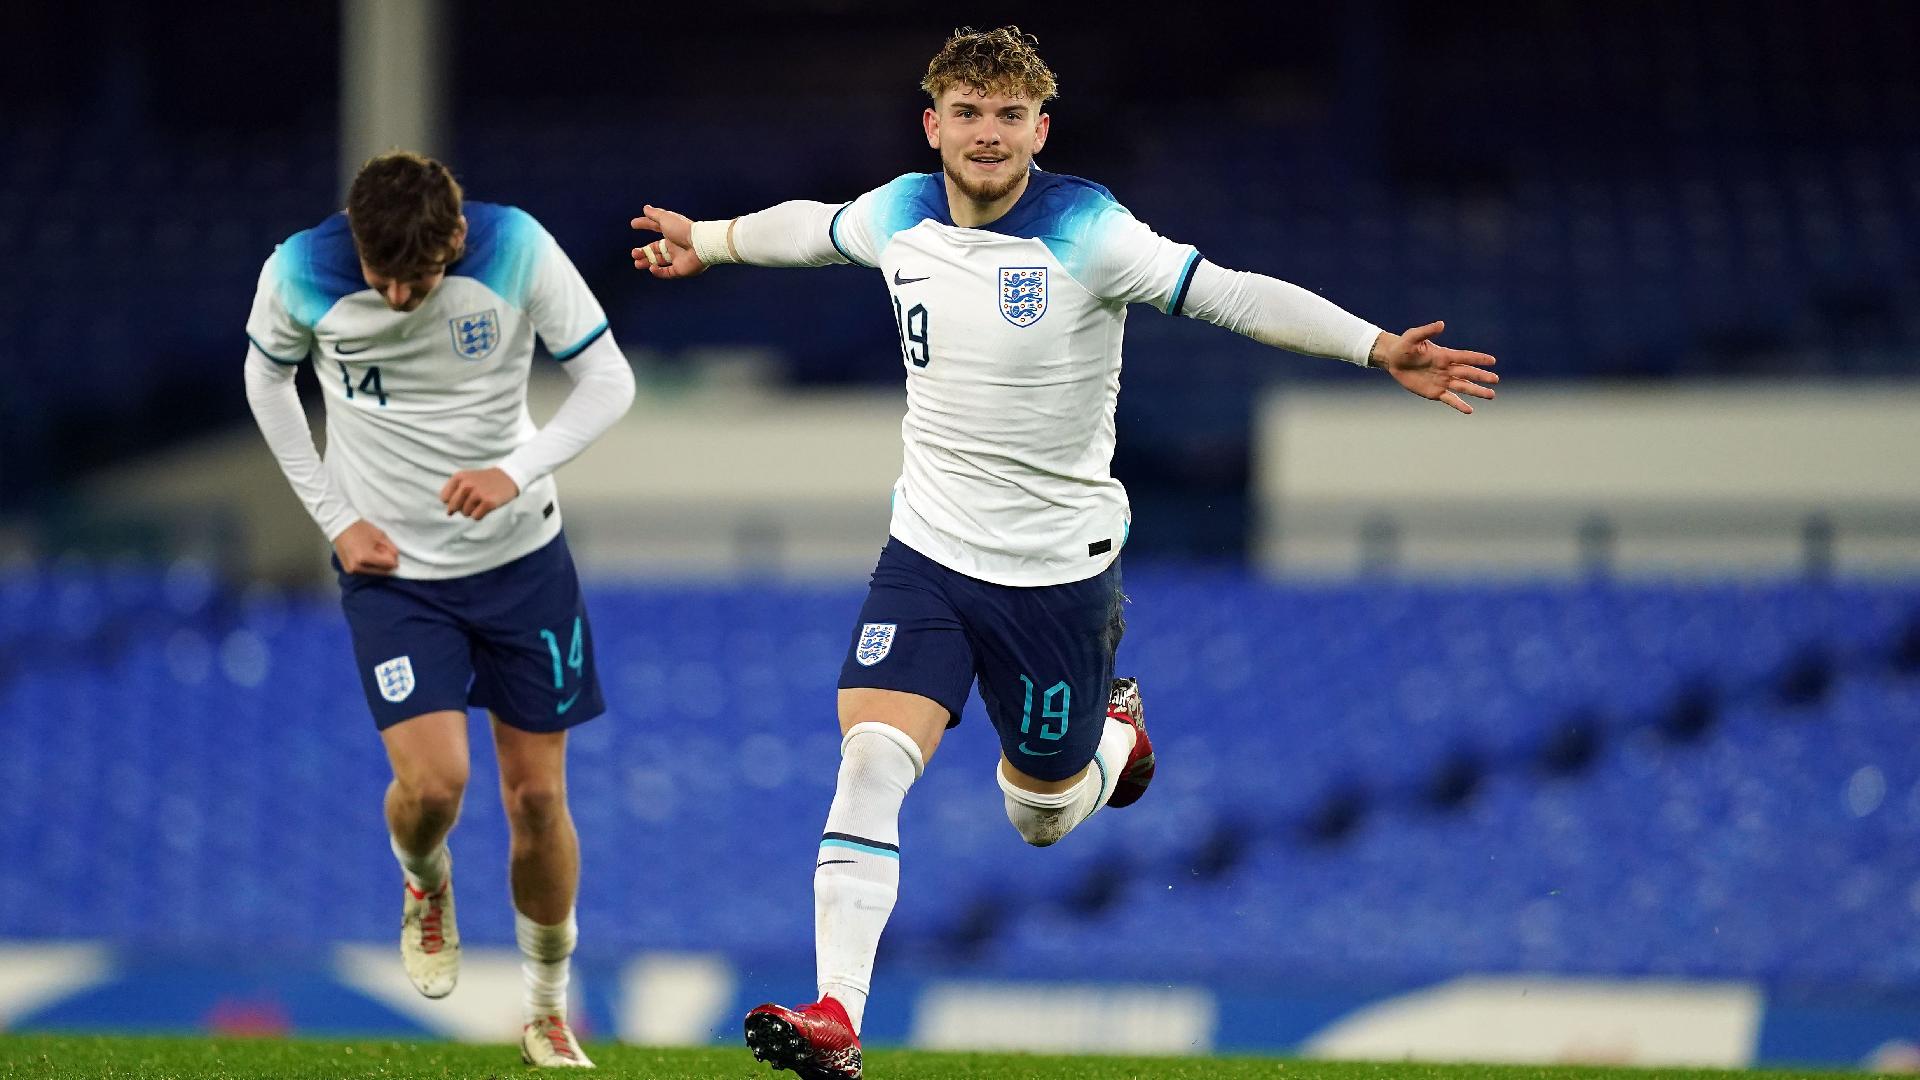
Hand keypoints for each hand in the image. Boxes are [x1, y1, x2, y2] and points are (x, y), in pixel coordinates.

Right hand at [333, 519, 399, 574]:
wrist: (341, 526)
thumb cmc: (360, 529)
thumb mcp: (380, 535)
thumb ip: (391, 549)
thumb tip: (396, 560)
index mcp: (366, 557)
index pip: (389, 564)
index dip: (393, 558)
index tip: (389, 550)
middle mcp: (358, 567)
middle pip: (383, 571)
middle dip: (386, 563)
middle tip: (380, 550)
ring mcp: (352, 570)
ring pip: (375, 573)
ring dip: (378, 565)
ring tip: (371, 551)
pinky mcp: (349, 571)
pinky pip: (365, 571)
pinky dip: (369, 566)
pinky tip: (365, 555)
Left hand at [440, 467, 518, 520]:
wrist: (507, 477)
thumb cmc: (483, 481)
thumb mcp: (466, 479)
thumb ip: (453, 493)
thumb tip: (449, 513)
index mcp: (459, 477)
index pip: (444, 498)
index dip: (452, 501)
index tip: (462, 497)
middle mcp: (467, 484)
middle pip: (453, 507)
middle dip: (461, 508)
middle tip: (472, 501)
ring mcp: (478, 493)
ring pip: (465, 513)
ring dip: (472, 511)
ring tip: (481, 501)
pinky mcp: (489, 502)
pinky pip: (476, 517)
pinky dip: (480, 515)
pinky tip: (486, 507)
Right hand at [629, 205, 707, 278]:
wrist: (699, 245)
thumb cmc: (683, 229)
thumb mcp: (665, 219)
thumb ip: (654, 214)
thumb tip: (645, 208)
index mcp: (671, 232)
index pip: (655, 227)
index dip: (644, 225)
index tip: (633, 224)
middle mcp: (674, 245)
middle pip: (655, 249)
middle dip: (642, 252)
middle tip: (634, 253)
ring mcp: (678, 258)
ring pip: (659, 262)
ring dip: (647, 262)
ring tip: (637, 263)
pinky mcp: (680, 270)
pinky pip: (667, 273)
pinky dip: (658, 272)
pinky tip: (651, 268)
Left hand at [1370, 321, 1498, 413]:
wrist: (1393, 360)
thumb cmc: (1404, 345)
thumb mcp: (1413, 336)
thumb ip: (1427, 331)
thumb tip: (1441, 324)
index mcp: (1444, 355)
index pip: (1465, 357)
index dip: (1478, 359)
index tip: (1492, 361)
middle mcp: (1447, 369)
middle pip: (1468, 373)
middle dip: (1482, 376)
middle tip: (1496, 380)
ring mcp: (1442, 381)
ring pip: (1463, 387)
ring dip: (1477, 391)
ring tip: (1491, 395)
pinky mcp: (1435, 392)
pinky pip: (1450, 399)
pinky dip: (1459, 405)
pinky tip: (1470, 410)